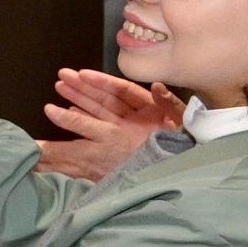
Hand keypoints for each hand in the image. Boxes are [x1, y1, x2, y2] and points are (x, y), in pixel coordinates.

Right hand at [39, 67, 187, 180]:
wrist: (184, 171)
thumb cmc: (187, 145)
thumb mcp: (183, 121)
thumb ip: (171, 104)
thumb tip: (157, 86)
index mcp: (151, 109)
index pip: (123, 91)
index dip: (103, 82)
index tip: (83, 75)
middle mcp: (133, 119)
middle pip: (105, 99)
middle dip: (83, 87)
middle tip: (62, 76)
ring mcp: (124, 132)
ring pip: (98, 112)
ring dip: (78, 99)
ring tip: (60, 87)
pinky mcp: (116, 148)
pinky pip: (97, 131)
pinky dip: (82, 120)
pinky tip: (70, 112)